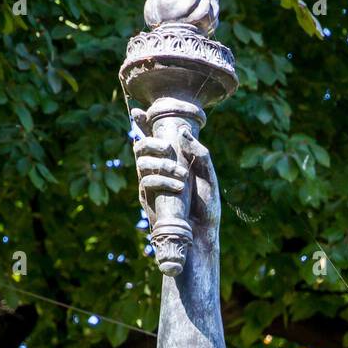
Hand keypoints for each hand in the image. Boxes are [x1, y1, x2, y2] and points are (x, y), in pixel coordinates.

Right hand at [131, 107, 220, 234]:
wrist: (202, 235)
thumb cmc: (207, 206)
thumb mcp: (209, 177)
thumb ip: (199, 154)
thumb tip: (183, 132)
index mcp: (173, 160)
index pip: (154, 138)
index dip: (142, 124)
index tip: (139, 111)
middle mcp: (159, 169)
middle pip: (141, 147)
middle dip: (151, 142)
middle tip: (168, 148)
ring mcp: (152, 184)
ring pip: (142, 163)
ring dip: (161, 164)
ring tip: (181, 174)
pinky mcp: (148, 199)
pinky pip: (146, 182)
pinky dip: (161, 180)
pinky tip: (177, 186)